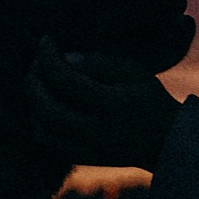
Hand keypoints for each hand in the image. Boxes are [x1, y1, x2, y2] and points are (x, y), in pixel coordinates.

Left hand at [26, 36, 182, 170]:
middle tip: (36, 61)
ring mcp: (88, 149)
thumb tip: (63, 58)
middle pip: (48, 109)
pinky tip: (47, 102)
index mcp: (112, 105)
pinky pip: (48, 141)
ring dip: (34, 102)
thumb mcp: (131, 71)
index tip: (46, 40)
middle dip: (34, 81)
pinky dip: (39, 120)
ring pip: (43, 129)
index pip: (67, 81)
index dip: (49, 58)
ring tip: (41, 80)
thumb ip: (98, 63)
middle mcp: (97, 131)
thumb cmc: (148, 98)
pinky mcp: (83, 158)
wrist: (164, 140)